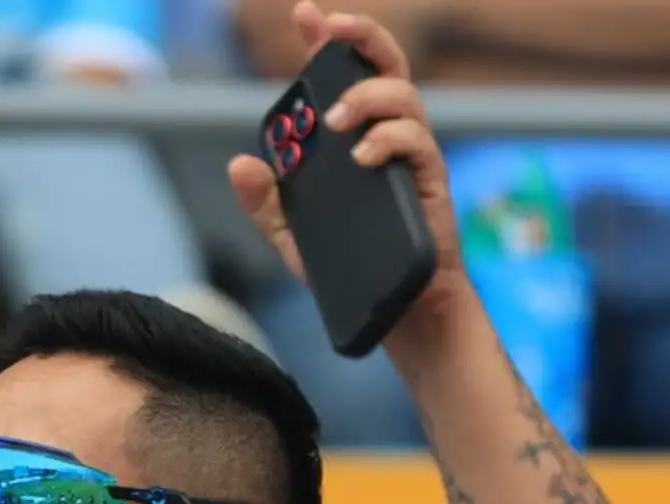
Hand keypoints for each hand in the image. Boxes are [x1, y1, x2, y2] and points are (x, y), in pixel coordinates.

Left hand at [228, 3, 466, 326]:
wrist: (395, 309)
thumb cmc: (348, 265)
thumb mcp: (290, 235)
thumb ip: (264, 201)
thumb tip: (240, 163)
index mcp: (354, 137)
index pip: (343, 75)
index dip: (327, 38)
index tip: (306, 13)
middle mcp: (385, 135)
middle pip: (385, 65)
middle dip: (360, 37)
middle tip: (330, 31)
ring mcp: (411, 155)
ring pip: (404, 97)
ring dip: (367, 96)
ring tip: (336, 120)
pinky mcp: (429, 181)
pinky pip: (417, 145)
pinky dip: (388, 142)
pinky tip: (363, 156)